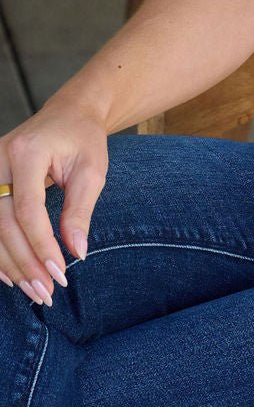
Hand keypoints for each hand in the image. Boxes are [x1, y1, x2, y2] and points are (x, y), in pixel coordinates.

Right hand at [0, 99, 109, 304]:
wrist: (68, 114)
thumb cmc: (83, 140)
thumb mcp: (92, 171)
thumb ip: (80, 210)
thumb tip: (76, 252)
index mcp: (27, 152)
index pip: (27, 209)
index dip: (41, 244)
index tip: (60, 272)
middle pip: (3, 222)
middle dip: (24, 261)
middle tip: (46, 292)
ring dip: (10, 264)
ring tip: (34, 291)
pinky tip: (12, 276)